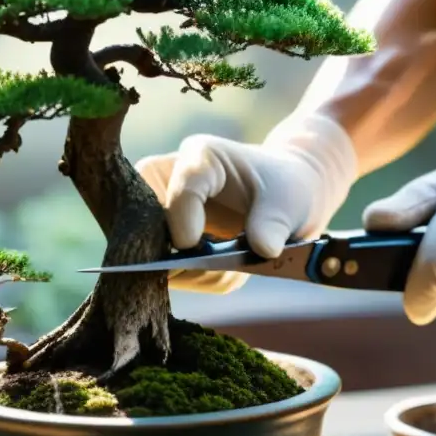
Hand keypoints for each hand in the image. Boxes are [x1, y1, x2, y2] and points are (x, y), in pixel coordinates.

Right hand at [136, 113, 357, 293]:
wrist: (283, 196)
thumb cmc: (285, 188)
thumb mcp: (287, 201)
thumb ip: (273, 223)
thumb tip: (264, 250)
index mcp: (201, 157)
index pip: (179, 188)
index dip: (182, 219)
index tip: (193, 245)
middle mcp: (172, 179)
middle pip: (148, 223)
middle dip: (182, 257)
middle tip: (223, 268)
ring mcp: (164, 210)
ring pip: (154, 253)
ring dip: (195, 273)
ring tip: (234, 268)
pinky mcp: (167, 237)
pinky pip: (170, 270)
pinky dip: (200, 278)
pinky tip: (227, 269)